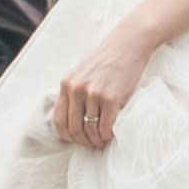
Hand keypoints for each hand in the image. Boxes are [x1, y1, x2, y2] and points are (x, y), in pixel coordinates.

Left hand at [46, 17, 165, 148]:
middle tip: (93, 144)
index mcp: (67, 83)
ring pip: (89, 130)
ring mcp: (92, 93)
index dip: (68, 136)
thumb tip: (74, 120)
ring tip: (103, 142)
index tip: (78, 139)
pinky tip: (112, 134)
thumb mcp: (83, 73)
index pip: (59, 120)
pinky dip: (108, 136)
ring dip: (96, 141)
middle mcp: (76, 89)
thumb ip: (76, 92)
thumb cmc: (109, 59)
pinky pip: (105, 127)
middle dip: (83, 141)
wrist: (130, 43)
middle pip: (73, 128)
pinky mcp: (110, 98)